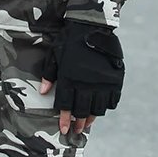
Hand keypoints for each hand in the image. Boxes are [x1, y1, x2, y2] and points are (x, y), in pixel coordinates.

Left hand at [40, 20, 124, 135]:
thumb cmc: (70, 39)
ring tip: (87, 122)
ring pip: (97, 109)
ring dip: (92, 118)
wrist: (93, 26)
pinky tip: (101, 108)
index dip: (64, 119)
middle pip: (82, 111)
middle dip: (78, 123)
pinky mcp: (114, 81)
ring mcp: (101, 84)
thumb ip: (49, 74)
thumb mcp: (55, 53)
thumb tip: (43, 92)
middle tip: (76, 130)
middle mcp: (85, 84)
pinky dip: (106, 107)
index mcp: (69, 78)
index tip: (64, 130)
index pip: (65, 105)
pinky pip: (112, 101)